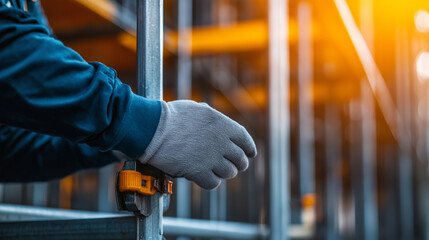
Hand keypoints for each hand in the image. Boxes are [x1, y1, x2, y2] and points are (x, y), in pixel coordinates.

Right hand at [139, 100, 256, 188]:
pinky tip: (203, 176)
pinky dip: (210, 181)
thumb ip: (210, 118)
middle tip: (232, 166)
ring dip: (223, 172)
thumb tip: (215, 123)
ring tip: (214, 169)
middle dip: (238, 163)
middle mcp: (221, 142)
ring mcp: (211, 158)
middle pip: (240, 159)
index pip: (245, 140)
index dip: (249, 148)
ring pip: (229, 173)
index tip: (250, 154)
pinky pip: (214, 183)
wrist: (153, 129)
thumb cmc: (170, 117)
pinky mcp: (199, 172)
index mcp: (223, 124)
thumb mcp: (196, 109)